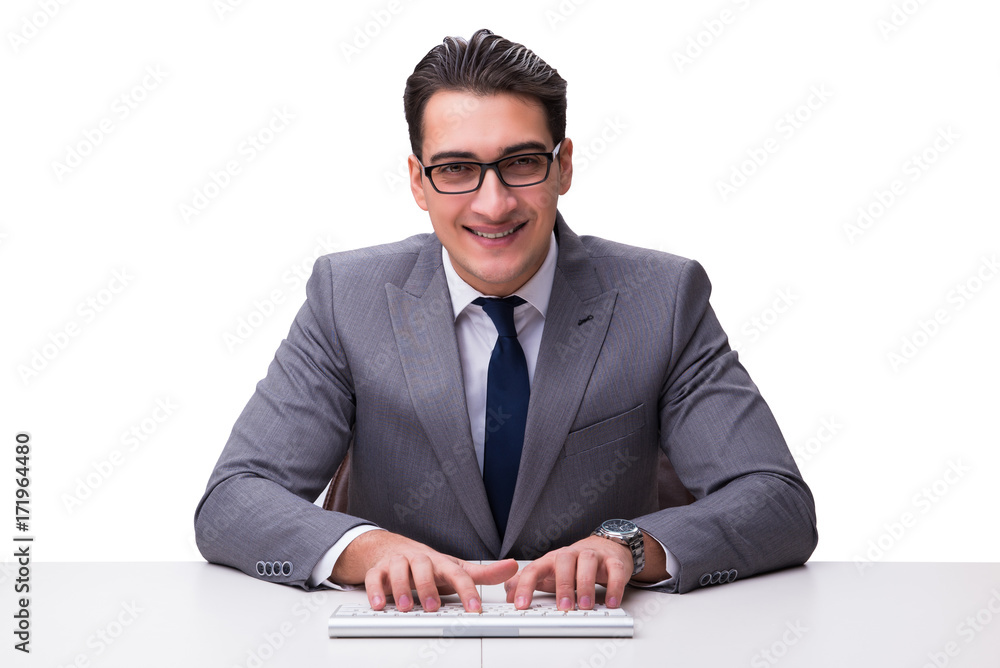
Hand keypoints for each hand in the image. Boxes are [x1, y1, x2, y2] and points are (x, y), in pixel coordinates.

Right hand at [331, 530, 517, 612]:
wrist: (392, 549)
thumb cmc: (428, 565)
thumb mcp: (455, 568)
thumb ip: (483, 573)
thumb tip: (513, 567)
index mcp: (440, 562)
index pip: (457, 573)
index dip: (467, 590)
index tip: (474, 608)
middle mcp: (419, 560)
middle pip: (423, 567)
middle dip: (427, 587)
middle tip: (432, 607)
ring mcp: (397, 563)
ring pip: (398, 570)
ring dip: (401, 589)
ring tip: (405, 608)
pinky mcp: (378, 570)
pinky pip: (374, 577)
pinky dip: (375, 590)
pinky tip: (379, 605)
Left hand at [504, 535, 633, 610]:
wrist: (603, 547)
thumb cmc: (572, 565)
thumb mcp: (548, 573)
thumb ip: (526, 582)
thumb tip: (508, 594)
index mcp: (551, 559)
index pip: (534, 569)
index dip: (525, 586)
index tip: (520, 605)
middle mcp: (570, 554)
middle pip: (563, 562)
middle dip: (562, 585)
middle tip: (563, 608)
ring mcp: (592, 556)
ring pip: (588, 563)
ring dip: (586, 585)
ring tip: (585, 606)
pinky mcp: (612, 561)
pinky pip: (614, 571)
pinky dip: (614, 586)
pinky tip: (612, 602)